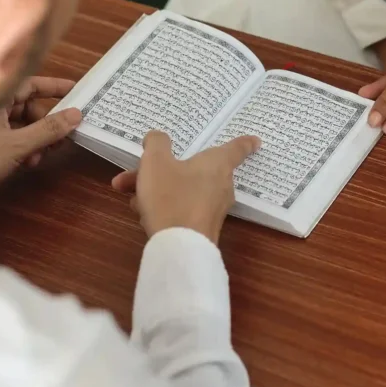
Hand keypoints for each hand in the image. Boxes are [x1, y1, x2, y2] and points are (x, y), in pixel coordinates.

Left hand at [0, 77, 81, 196]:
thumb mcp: (16, 145)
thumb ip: (48, 130)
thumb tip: (76, 115)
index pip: (32, 84)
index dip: (55, 88)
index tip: (77, 92)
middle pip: (29, 107)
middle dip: (48, 123)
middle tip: (63, 138)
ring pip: (21, 124)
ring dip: (36, 139)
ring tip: (40, 156)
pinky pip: (10, 136)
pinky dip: (22, 147)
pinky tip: (25, 162)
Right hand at [111, 131, 260, 243]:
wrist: (179, 248)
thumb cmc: (171, 197)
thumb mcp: (155, 163)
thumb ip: (156, 143)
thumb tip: (158, 139)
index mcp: (217, 164)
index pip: (237, 149)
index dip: (245, 143)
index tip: (256, 141)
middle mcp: (220, 185)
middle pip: (192, 170)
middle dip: (160, 171)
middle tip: (132, 176)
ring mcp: (213, 208)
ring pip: (182, 190)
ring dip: (155, 191)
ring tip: (129, 197)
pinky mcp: (202, 228)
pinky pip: (182, 209)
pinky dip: (163, 208)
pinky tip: (142, 215)